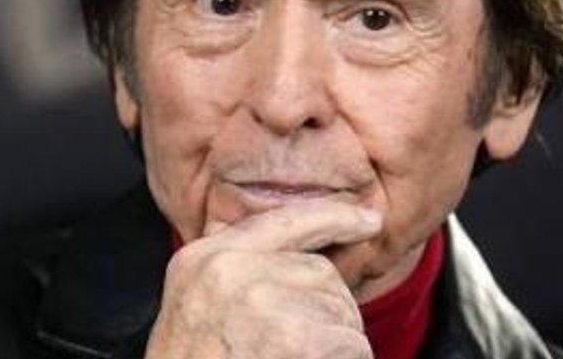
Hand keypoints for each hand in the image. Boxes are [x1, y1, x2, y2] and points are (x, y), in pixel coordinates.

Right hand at [144, 199, 381, 358]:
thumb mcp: (195, 310)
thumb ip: (235, 274)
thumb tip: (304, 258)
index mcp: (203, 258)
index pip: (278, 220)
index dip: (331, 216)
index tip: (366, 218)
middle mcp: (226, 268)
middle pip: (319, 270)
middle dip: (332, 310)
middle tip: (310, 350)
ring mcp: (257, 300)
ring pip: (339, 308)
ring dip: (340, 343)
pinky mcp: (288, 338)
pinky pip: (349, 343)